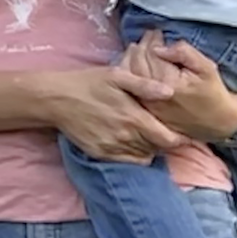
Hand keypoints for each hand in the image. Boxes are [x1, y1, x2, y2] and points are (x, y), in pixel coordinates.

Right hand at [46, 60, 180, 161]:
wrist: (55, 98)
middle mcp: (126, 137)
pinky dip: (133, 155)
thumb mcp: (116, 76)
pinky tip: (129, 142)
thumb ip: (144, 85)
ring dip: (149, 148)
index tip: (182, 133)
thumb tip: (169, 92)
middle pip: (158, 149)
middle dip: (164, 142)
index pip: (169, 140)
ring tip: (145, 135)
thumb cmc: (88, 82)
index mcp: (134, 118)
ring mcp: (113, 148)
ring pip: (144, 157)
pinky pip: (127, 162)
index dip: (180, 139)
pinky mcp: (101, 154)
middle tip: (162, 131)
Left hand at [116, 33, 236, 144]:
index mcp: (168, 83)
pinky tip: (134, 63)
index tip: (156, 32)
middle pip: (137, 64)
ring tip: (140, 46)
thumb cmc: (213, 91)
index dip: (152, 41)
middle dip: (141, 46)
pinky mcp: (145, 110)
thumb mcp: (206, 68)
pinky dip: (131, 72)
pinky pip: (131, 88)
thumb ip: (183, 53)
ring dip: (132, 58)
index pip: (150, 56)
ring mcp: (147, 104)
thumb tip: (159, 47)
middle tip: (148, 36)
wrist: (217, 121)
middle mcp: (153, 95)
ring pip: (130, 75)